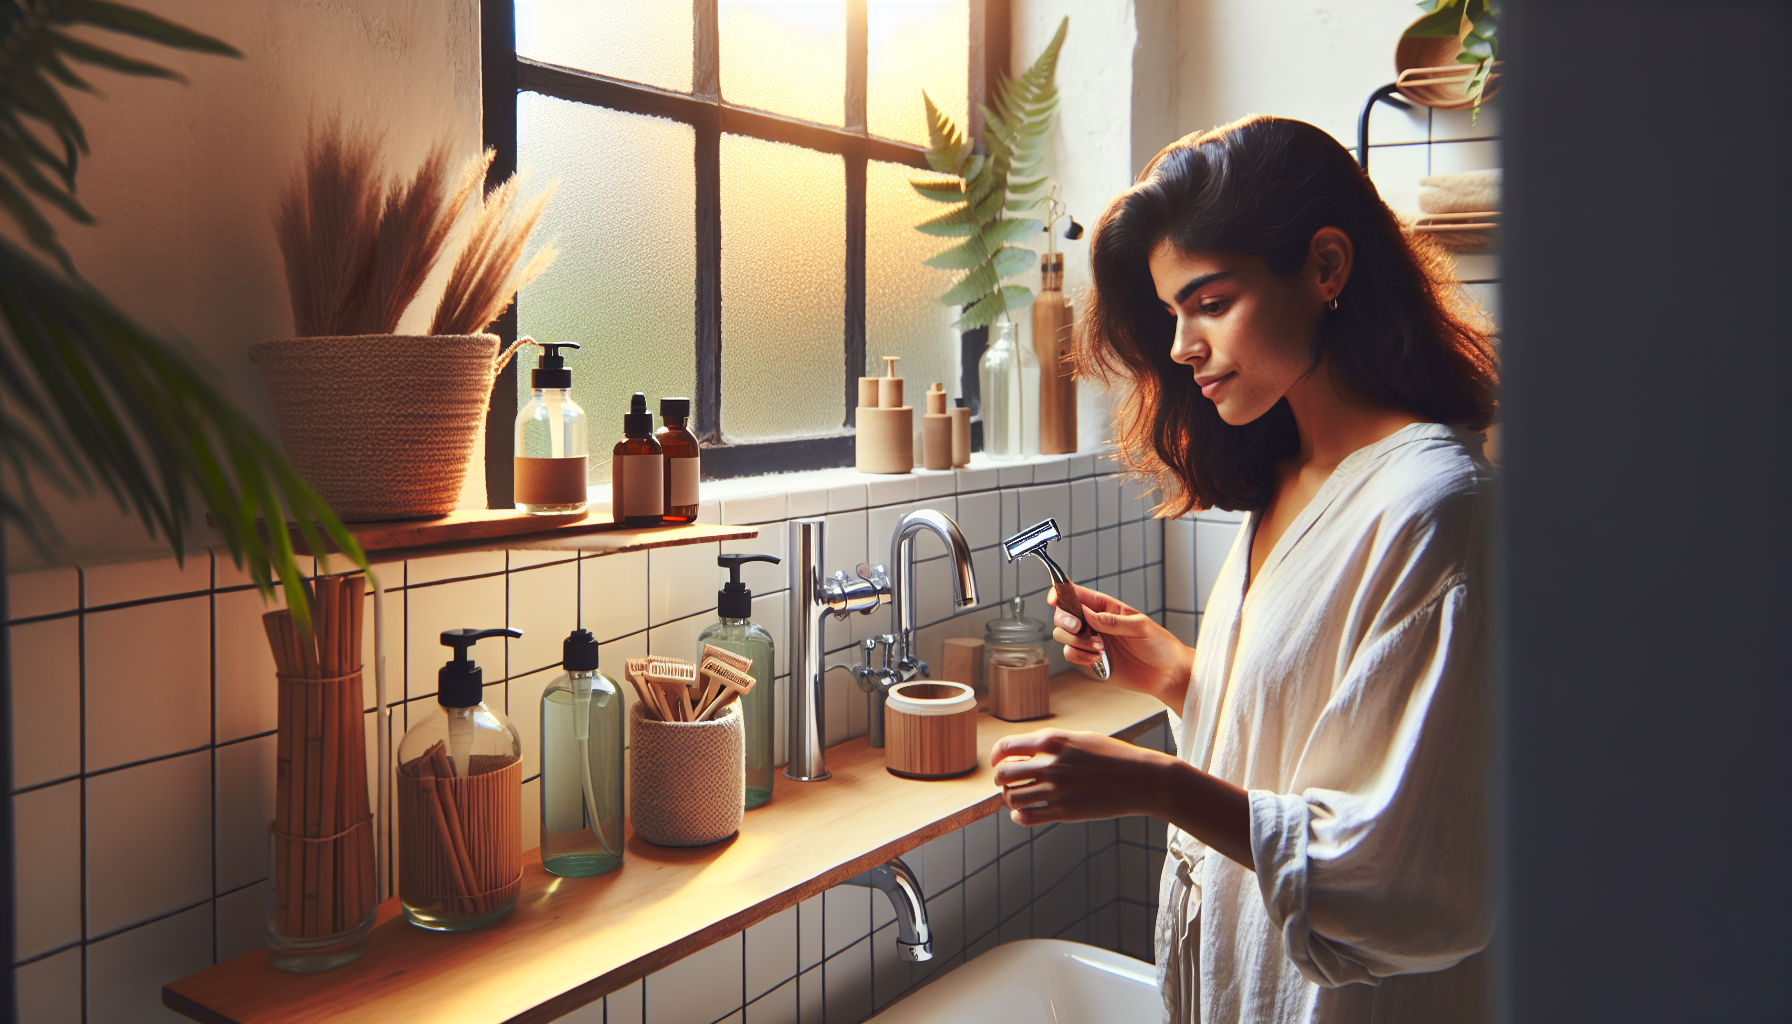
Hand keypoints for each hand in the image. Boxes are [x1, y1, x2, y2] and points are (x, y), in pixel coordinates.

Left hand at [990, 729, 1175, 825]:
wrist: (1142, 779)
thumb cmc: (1114, 757)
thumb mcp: (1082, 738)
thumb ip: (1053, 743)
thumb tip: (1027, 750)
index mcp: (1054, 741)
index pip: (1006, 747)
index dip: (996, 756)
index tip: (998, 763)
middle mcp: (1052, 764)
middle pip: (1004, 774)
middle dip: (1000, 779)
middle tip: (1005, 783)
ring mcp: (1058, 790)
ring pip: (1013, 797)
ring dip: (1009, 798)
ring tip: (1017, 798)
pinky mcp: (1065, 812)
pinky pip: (1027, 817)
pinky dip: (1018, 816)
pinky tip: (1022, 813)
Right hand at [1048, 583, 1192, 707]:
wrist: (1166, 673)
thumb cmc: (1159, 644)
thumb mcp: (1140, 626)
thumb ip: (1112, 620)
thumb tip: (1087, 614)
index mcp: (1105, 606)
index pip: (1076, 594)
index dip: (1060, 592)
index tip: (1053, 598)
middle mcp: (1094, 622)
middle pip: (1062, 614)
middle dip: (1065, 620)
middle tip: (1081, 628)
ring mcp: (1090, 641)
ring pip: (1062, 635)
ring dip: (1076, 642)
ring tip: (1100, 648)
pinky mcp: (1090, 660)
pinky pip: (1070, 654)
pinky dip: (1079, 656)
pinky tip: (1097, 659)